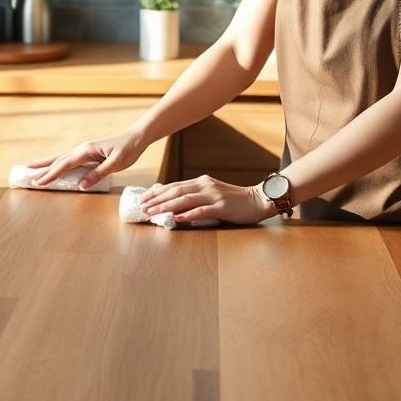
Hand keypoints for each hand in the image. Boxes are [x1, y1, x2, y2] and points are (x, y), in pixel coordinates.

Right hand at [24, 128, 147, 190]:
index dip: (50, 175)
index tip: (38, 182)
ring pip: (61, 158)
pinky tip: (54, 167)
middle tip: (24, 173)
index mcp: (86, 150)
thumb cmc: (128, 149)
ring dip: (46, 164)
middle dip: (41, 167)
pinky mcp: (88, 153)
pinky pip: (69, 160)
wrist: (137, 136)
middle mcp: (82, 148)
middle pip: (57, 159)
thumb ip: (98, 173)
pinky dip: (58, 164)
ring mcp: (84, 150)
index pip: (64, 165)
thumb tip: (81, 185)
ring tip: (31, 168)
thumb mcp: (116, 163)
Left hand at [138, 175, 275, 224]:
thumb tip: (174, 207)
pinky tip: (177, 219)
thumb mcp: (212, 194)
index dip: (157, 192)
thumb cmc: (234, 200)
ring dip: (167, 206)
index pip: (174, 185)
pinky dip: (188, 215)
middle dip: (157, 199)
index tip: (143, 198)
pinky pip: (202, 211)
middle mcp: (205, 185)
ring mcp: (214, 196)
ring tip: (153, 212)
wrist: (258, 200)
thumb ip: (195, 197)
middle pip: (176, 191)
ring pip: (185, 199)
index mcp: (201, 181)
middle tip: (142, 207)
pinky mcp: (222, 207)